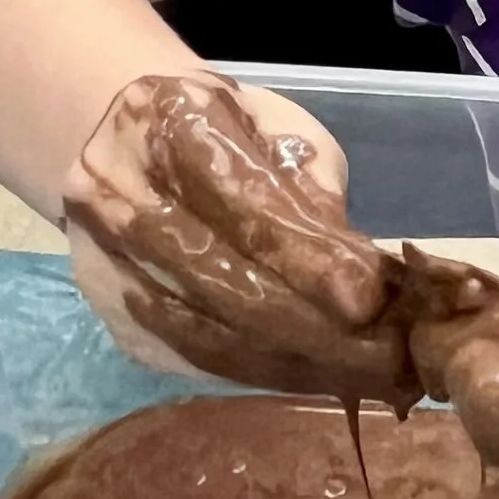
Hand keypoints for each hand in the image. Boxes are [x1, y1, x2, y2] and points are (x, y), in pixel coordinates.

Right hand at [63, 73, 494, 405]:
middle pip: (225, 279)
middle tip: (390, 357)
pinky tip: (319, 378)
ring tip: (370, 377)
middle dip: (315, 326)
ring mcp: (108, 261)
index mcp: (170, 120)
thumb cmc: (226, 132)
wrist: (121, 146)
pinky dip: (264, 373)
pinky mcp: (116, 320)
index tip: (370, 298)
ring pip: (211, 332)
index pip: (245, 204)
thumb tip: (361, 271)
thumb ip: (312, 185)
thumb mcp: (279, 128)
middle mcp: (118, 191)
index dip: (307, 258)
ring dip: (297, 361)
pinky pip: (198, 360)